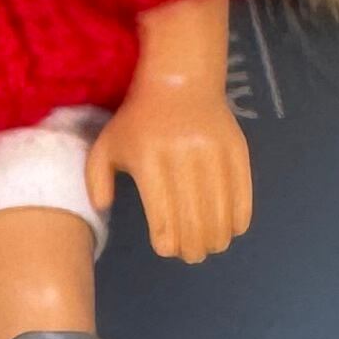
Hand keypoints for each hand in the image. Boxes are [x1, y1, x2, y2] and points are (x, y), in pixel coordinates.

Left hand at [87, 68, 251, 265]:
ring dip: (217, 238)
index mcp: (149, 161)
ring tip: (210, 245)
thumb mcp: (107, 146)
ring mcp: (214, 154)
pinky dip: (239, 218)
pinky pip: (242, 194)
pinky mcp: (237, 150)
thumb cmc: (138, 121)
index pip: (162, 217)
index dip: (167, 243)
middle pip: (194, 221)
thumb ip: (96, 180)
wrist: (179, 83)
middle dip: (193, 247)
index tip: (167, 250)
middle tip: (191, 255)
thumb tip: (102, 209)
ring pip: (220, 213)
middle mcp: (183, 158)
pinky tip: (232, 228)